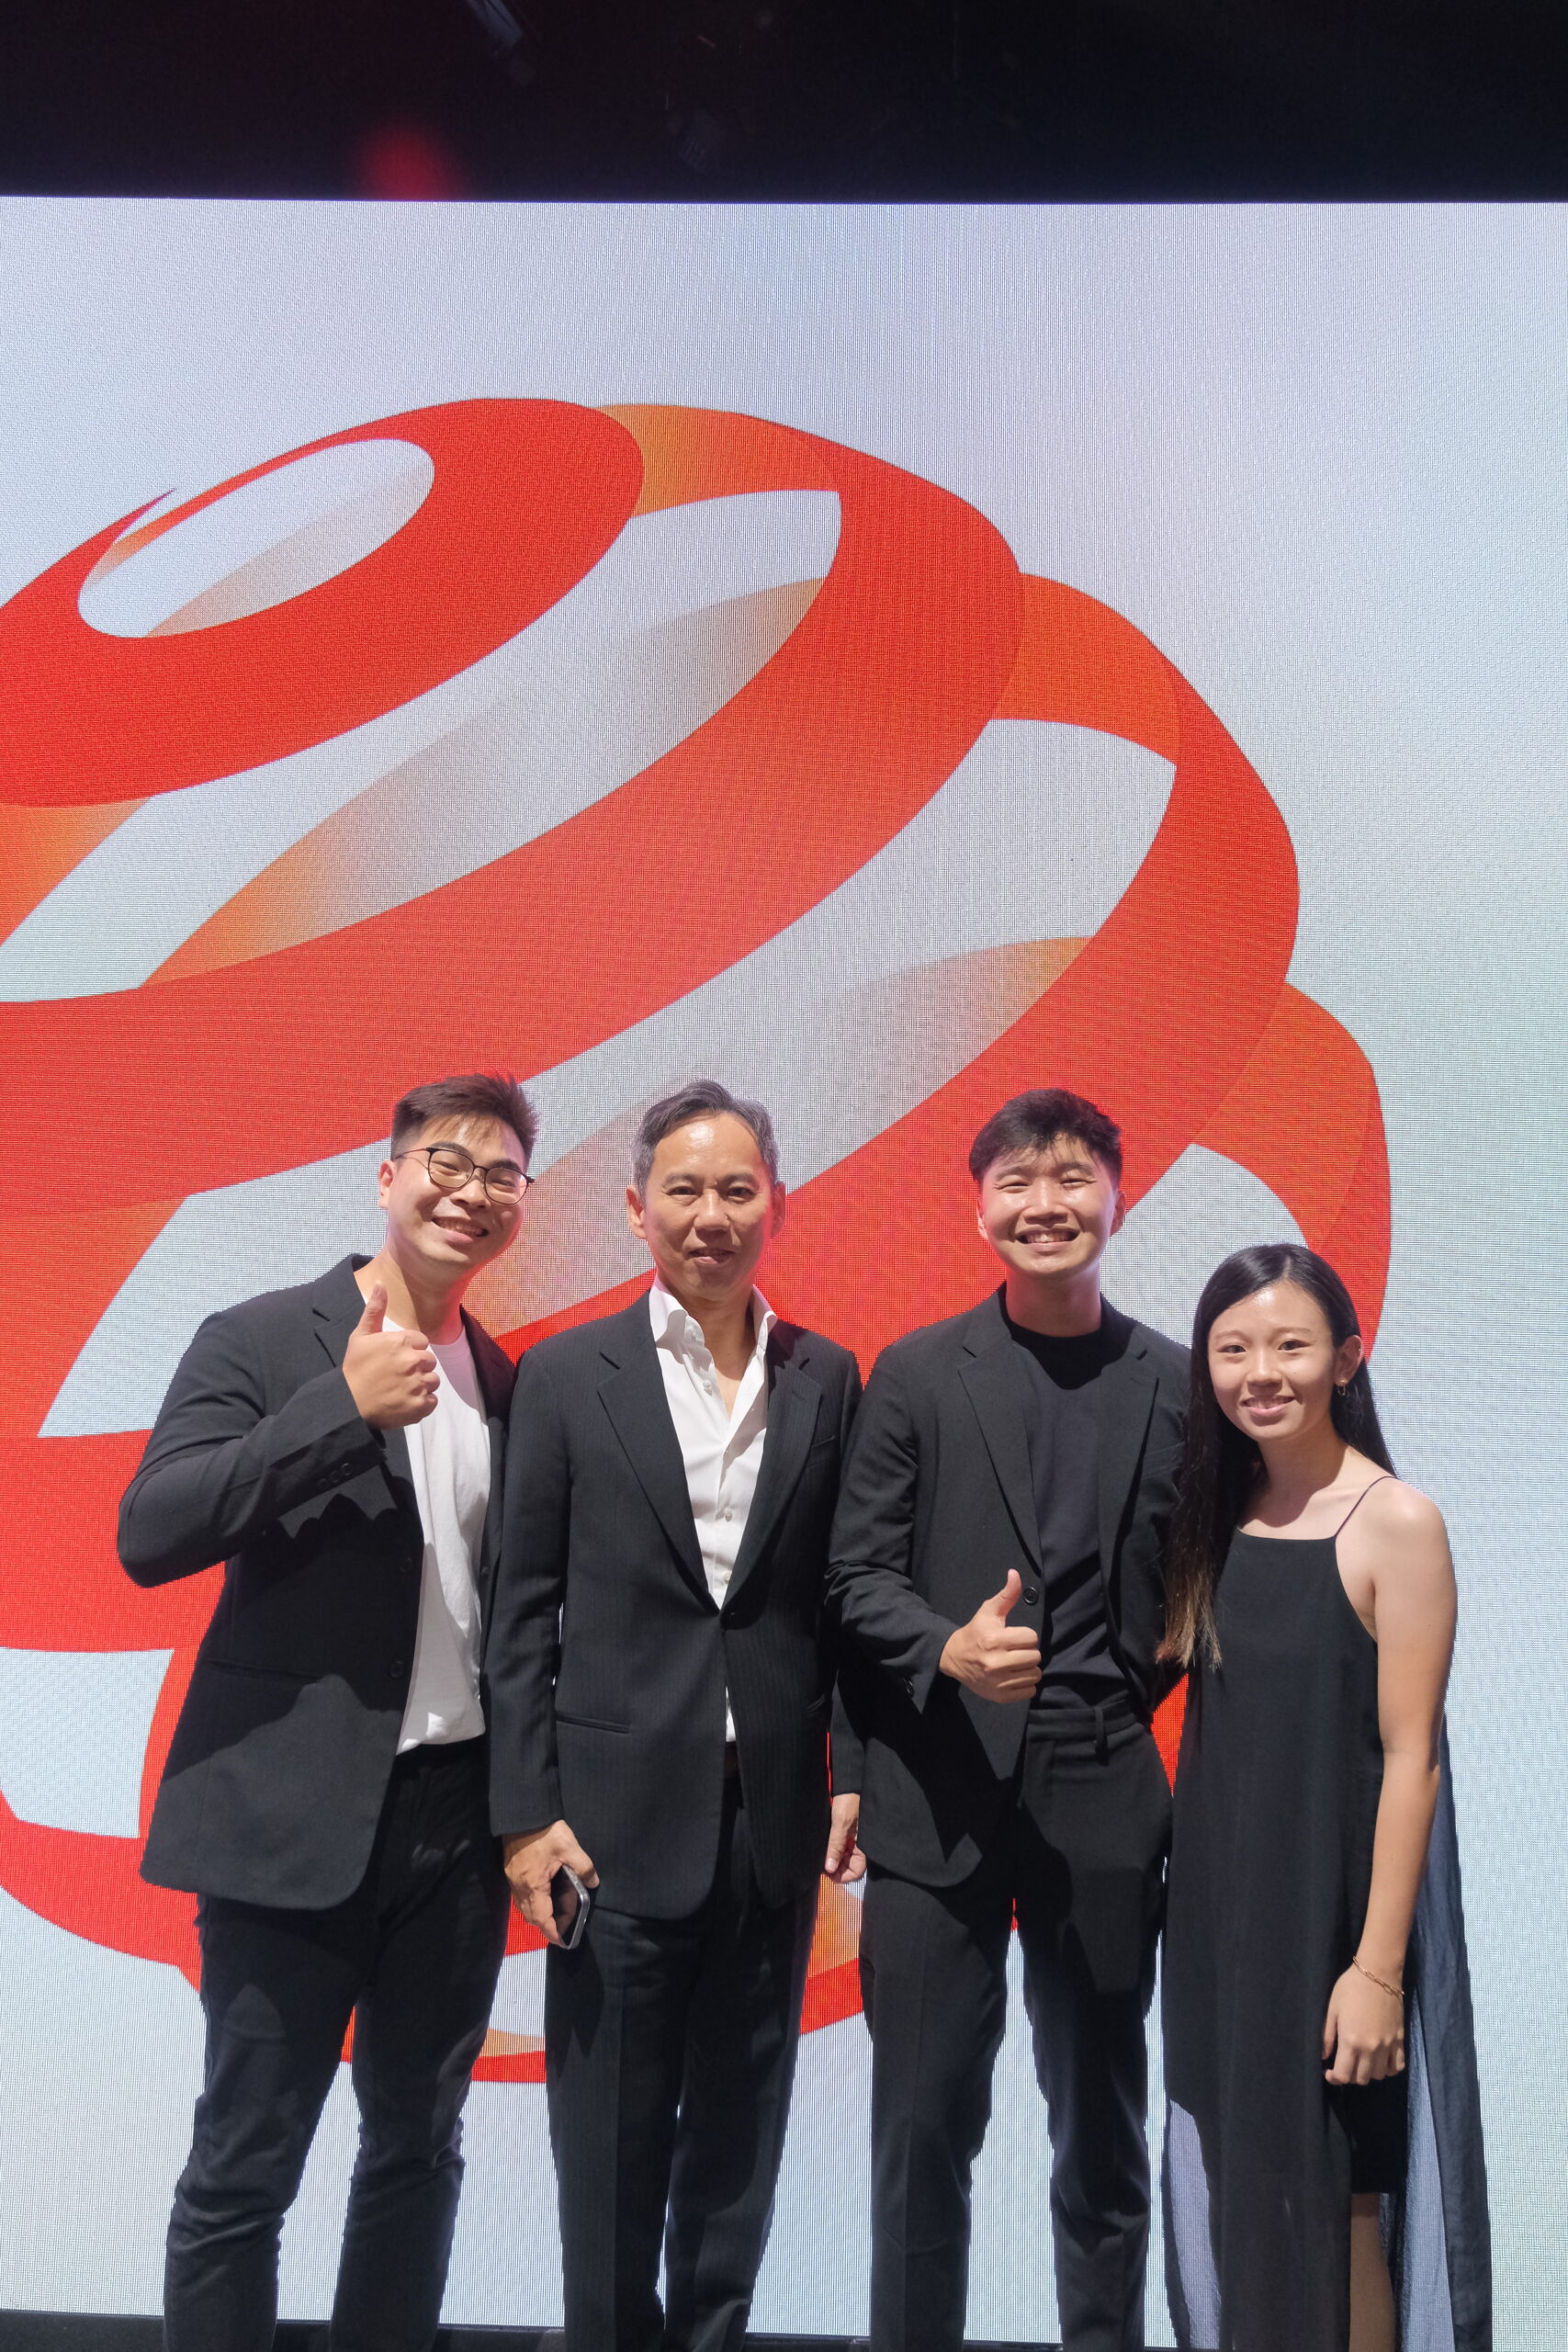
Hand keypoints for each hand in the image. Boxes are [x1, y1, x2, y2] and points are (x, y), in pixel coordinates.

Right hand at [343, 1284, 439, 1428]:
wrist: (348, 1403)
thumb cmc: (355, 1368)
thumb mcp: (361, 1336)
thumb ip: (375, 1310)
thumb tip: (381, 1283)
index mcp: (403, 1341)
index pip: (423, 1342)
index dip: (410, 1350)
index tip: (396, 1359)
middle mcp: (414, 1360)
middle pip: (429, 1361)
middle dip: (418, 1367)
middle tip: (398, 1375)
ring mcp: (418, 1384)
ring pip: (433, 1381)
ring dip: (421, 1385)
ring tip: (401, 1389)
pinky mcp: (420, 1405)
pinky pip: (432, 1401)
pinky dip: (422, 1404)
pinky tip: (405, 1402)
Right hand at [502, 1820, 599, 1948]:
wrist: (522, 1814)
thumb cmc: (545, 1832)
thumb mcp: (570, 1847)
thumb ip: (584, 1867)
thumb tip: (593, 1882)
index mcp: (534, 1885)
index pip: (541, 1918)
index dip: (552, 1932)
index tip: (562, 1940)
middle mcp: (520, 1887)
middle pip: (530, 1916)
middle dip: (544, 1926)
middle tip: (561, 1927)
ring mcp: (513, 1879)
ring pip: (523, 1907)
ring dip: (536, 1914)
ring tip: (552, 1913)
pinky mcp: (510, 1871)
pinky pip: (519, 1895)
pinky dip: (530, 1902)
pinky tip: (542, 1894)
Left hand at [824, 1792, 865, 1882]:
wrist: (848, 1783)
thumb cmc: (849, 1801)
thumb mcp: (841, 1824)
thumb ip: (836, 1846)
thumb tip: (829, 1868)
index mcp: (864, 1846)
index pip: (855, 1872)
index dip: (842, 1876)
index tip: (826, 1872)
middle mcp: (858, 1846)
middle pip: (847, 1868)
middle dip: (834, 1868)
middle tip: (820, 1864)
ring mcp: (852, 1841)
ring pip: (842, 1859)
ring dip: (831, 1859)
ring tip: (820, 1856)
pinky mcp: (845, 1834)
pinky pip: (839, 1848)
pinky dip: (831, 1850)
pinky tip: (823, 1848)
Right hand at [939, 1570, 1041, 1703]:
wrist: (954, 1658)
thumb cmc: (976, 1632)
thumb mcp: (989, 1611)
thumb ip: (1006, 1595)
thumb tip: (1015, 1574)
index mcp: (995, 1640)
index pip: (1031, 1637)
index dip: (1025, 1635)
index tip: (1014, 1636)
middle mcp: (997, 1663)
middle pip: (1035, 1657)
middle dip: (1028, 1651)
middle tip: (1015, 1650)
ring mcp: (998, 1682)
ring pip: (1035, 1675)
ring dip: (1028, 1668)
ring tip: (1015, 1662)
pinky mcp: (1000, 1696)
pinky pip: (1029, 1691)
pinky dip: (1025, 1684)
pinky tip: (1014, 1675)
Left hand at [1322, 1963, 1404, 2084]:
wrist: (1378, 1973)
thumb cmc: (1350, 1988)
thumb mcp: (1332, 2009)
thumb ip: (1327, 2036)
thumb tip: (1324, 2057)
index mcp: (1351, 2041)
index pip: (1343, 2075)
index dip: (1334, 2078)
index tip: (1329, 2071)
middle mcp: (1371, 2048)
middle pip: (1361, 2079)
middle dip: (1350, 2075)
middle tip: (1344, 2062)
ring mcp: (1388, 2045)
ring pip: (1378, 2075)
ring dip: (1368, 2072)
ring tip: (1361, 2060)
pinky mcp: (1400, 2040)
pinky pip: (1397, 2066)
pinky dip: (1388, 2069)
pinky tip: (1380, 2060)